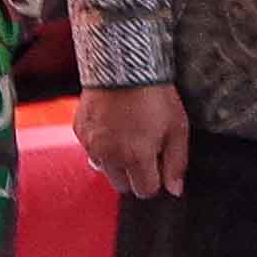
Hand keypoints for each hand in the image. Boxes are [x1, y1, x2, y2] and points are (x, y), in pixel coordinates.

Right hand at [77, 79, 190, 199]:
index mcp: (136, 158)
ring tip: (127, 138)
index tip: (158, 166)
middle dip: (134, 174)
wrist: (123, 65)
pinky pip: (90, 150)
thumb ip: (177, 162)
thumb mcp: (177, 127)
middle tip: (144, 151)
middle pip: (122, 185)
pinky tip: (112, 127)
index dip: (155, 181)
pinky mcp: (79, 131)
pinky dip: (101, 145)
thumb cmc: (153, 94)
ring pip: (104, 170)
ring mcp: (91, 144)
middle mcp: (110, 156)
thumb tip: (175, 189)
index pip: (145, 191)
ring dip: (116, 162)